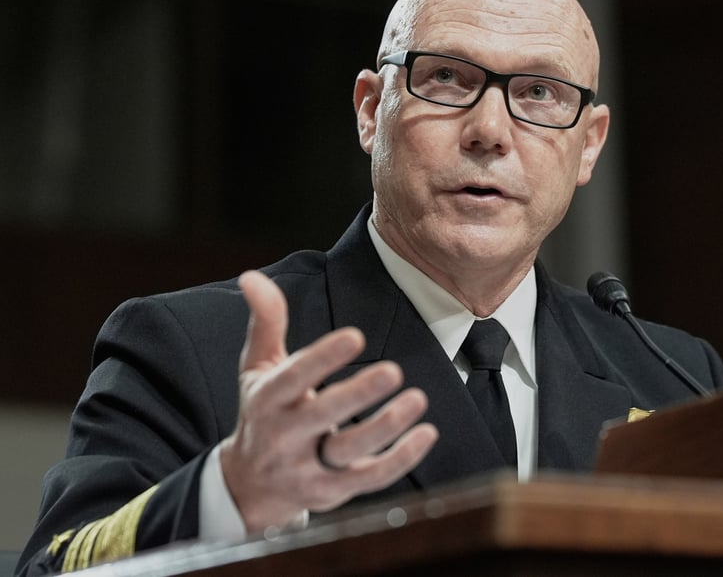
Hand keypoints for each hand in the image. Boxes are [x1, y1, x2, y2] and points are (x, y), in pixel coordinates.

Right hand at [219, 270, 438, 531]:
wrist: (249, 485)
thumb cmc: (264, 411)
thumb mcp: (257, 367)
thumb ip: (265, 322)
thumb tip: (253, 276)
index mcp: (268, 399)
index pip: (293, 377)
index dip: (323, 358)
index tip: (356, 336)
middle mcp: (285, 436)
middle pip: (321, 417)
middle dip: (358, 395)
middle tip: (393, 371)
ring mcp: (308, 468)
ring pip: (348, 451)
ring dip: (385, 427)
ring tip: (417, 398)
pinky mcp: (333, 491)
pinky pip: (370, 479)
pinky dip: (401, 459)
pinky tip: (426, 433)